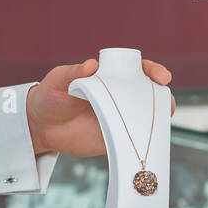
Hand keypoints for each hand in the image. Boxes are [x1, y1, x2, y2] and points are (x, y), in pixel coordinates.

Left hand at [26, 56, 175, 157]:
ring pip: (147, 116)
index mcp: (110, 76)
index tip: (159, 76)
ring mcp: (118, 117)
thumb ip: (74, 73)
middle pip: (149, 93)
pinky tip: (146, 142)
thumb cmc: (50, 95)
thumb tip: (92, 65)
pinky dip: (143, 141)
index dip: (153, 71)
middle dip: (163, 95)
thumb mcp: (59, 80)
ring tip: (161, 120)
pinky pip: (133, 139)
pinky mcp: (114, 138)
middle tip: (166, 99)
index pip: (138, 70)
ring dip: (158, 118)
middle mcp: (119, 96)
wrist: (41, 126)